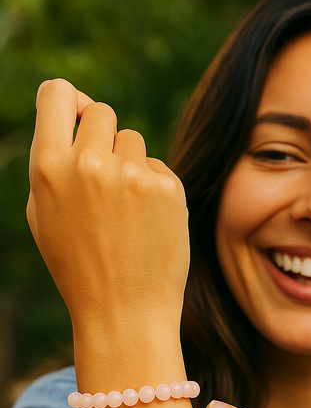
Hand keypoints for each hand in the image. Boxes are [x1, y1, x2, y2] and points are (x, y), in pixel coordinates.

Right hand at [27, 79, 188, 336]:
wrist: (124, 314)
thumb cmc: (78, 266)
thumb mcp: (45, 214)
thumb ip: (53, 158)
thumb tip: (75, 103)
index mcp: (49, 168)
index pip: (57, 93)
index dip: (69, 102)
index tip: (76, 119)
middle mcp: (90, 163)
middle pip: (101, 112)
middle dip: (102, 137)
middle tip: (103, 182)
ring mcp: (133, 175)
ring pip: (132, 140)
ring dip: (129, 165)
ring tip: (124, 214)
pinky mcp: (168, 187)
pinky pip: (158, 167)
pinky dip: (154, 189)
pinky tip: (147, 225)